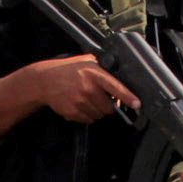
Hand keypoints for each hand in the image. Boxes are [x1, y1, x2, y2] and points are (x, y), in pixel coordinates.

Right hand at [20, 55, 136, 124]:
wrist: (45, 80)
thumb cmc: (69, 71)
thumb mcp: (87, 62)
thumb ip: (104, 69)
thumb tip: (122, 82)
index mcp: (94, 73)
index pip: (115, 87)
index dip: (128, 96)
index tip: (137, 104)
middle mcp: (87, 87)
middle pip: (109, 107)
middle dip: (106, 104)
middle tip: (97, 96)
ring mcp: (79, 101)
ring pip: (99, 115)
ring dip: (96, 110)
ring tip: (85, 98)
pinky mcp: (72, 111)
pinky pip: (88, 120)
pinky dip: (86, 115)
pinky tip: (78, 104)